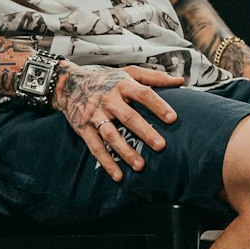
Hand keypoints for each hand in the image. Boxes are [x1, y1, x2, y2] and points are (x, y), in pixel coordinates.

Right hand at [54, 62, 183, 181]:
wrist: (69, 84)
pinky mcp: (84, 129)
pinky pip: (95, 147)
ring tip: (141, 166)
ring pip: (111, 135)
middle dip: (145, 132)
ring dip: (125, 151)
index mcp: (122, 85)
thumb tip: (180, 81)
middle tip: (161, 146)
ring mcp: (95, 115)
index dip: (158, 105)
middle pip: (128, 117)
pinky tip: (118, 175)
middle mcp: (109, 100)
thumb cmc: (106, 79)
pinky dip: (106, 162)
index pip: (143, 94)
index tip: (172, 118)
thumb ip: (154, 77)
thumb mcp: (128, 72)